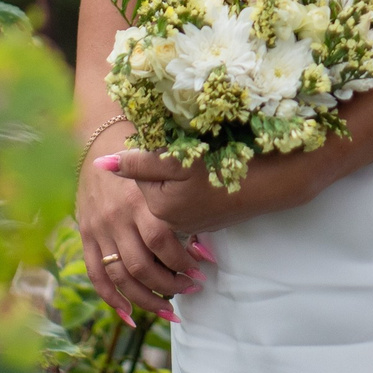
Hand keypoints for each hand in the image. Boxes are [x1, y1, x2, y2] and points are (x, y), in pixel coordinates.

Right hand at [76, 154, 204, 322]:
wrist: (99, 142)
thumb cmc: (141, 159)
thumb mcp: (160, 174)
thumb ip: (174, 208)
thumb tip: (201, 244)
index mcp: (138, 201)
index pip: (162, 241)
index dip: (183, 260)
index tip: (203, 268)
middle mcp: (116, 218)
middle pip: (142, 265)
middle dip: (170, 284)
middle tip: (191, 289)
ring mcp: (98, 229)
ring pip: (121, 276)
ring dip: (147, 299)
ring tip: (170, 310)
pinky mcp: (86, 236)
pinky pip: (96, 275)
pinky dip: (112, 299)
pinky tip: (130, 315)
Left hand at [108, 148, 313, 232]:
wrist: (272, 183)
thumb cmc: (225, 166)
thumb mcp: (179, 160)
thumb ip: (139, 162)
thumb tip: (100, 164)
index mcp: (159, 207)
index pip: (142, 176)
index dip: (157, 156)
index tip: (178, 147)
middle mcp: (173, 222)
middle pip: (157, 189)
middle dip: (168, 171)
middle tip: (193, 157)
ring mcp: (193, 225)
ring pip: (175, 197)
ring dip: (183, 181)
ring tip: (206, 166)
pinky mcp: (211, 223)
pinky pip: (193, 205)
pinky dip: (200, 191)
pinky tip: (216, 179)